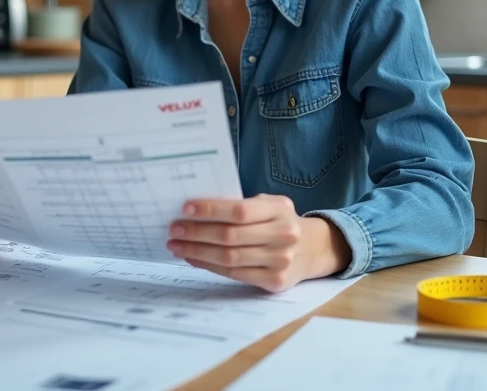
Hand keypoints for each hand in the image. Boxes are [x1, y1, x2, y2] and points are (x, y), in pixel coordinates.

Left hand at [167, 194, 351, 292]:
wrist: (312, 249)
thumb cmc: (280, 222)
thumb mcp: (270, 205)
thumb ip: (243, 205)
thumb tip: (198, 209)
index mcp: (280, 210)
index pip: (240, 210)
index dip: (211, 210)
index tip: (186, 208)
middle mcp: (283, 235)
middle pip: (230, 236)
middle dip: (197, 232)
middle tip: (174, 229)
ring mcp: (280, 261)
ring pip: (229, 258)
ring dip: (197, 251)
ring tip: (177, 245)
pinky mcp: (274, 281)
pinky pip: (234, 274)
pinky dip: (209, 266)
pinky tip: (193, 258)